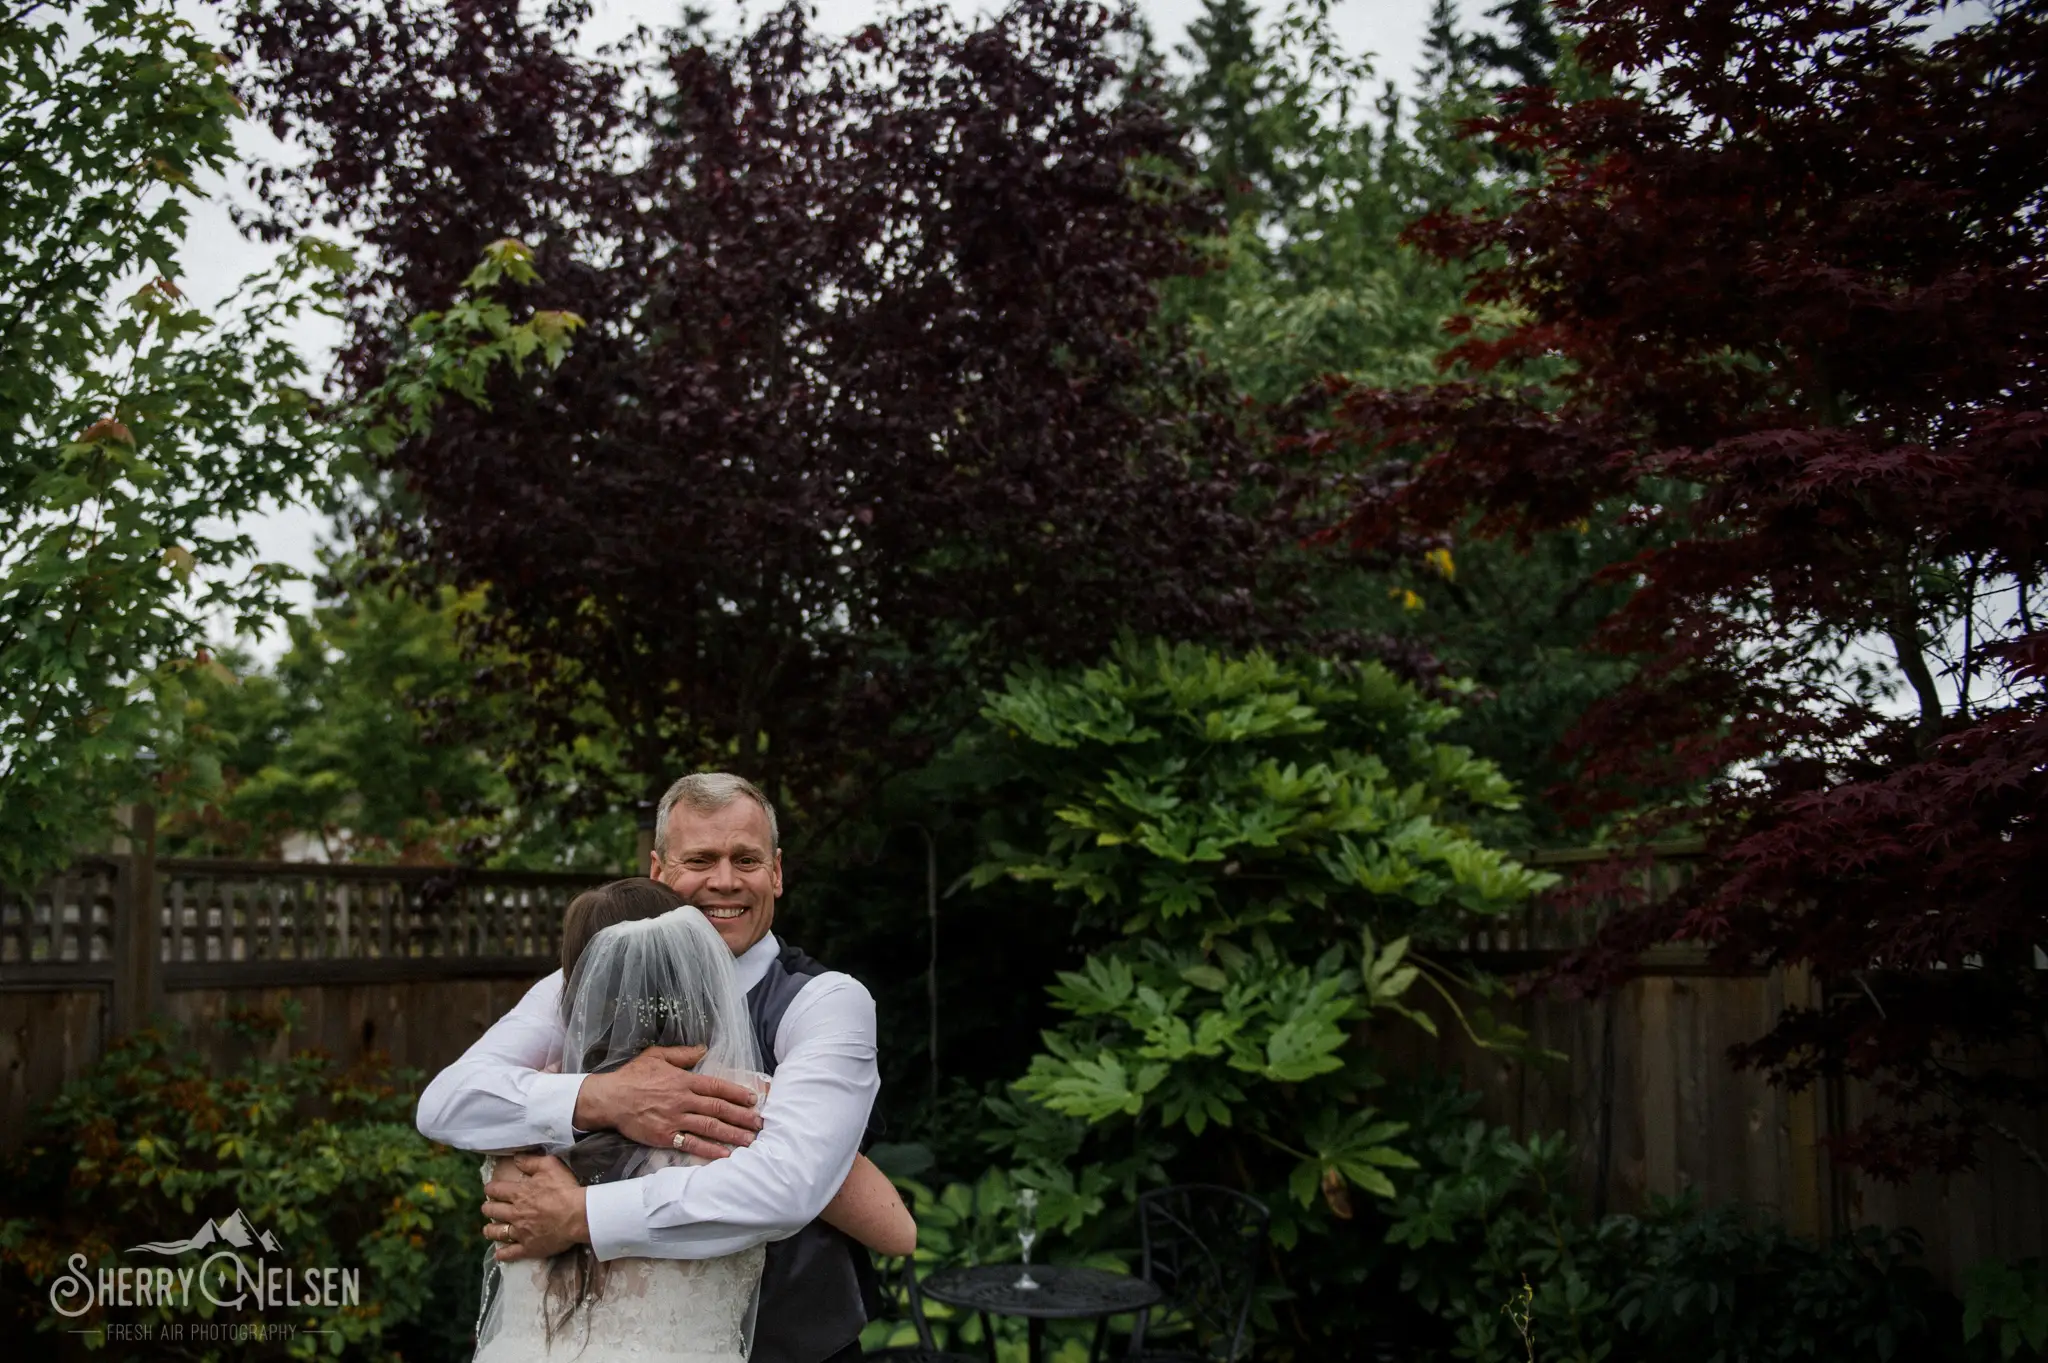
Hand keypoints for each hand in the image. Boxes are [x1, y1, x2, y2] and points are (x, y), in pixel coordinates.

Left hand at [482, 1154, 588, 1261]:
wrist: (578, 1215)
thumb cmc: (566, 1189)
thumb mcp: (550, 1166)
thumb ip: (531, 1161)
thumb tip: (516, 1158)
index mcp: (518, 1193)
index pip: (496, 1190)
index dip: (490, 1189)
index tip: (489, 1189)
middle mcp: (515, 1213)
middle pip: (493, 1211)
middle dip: (488, 1208)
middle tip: (488, 1208)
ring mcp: (520, 1232)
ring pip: (498, 1233)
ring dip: (490, 1230)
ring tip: (487, 1229)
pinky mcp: (529, 1247)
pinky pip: (511, 1253)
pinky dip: (502, 1254)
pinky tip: (498, 1254)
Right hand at [573, 1044, 762, 1153]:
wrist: (609, 1098)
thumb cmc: (632, 1076)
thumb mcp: (657, 1056)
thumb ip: (683, 1054)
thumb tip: (703, 1049)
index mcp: (683, 1080)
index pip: (717, 1087)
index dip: (738, 1093)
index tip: (754, 1099)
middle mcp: (683, 1100)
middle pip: (719, 1109)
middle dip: (742, 1116)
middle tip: (760, 1123)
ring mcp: (675, 1119)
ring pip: (710, 1127)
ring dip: (732, 1134)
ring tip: (750, 1140)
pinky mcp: (665, 1136)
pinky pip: (691, 1143)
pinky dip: (709, 1150)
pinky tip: (725, 1154)